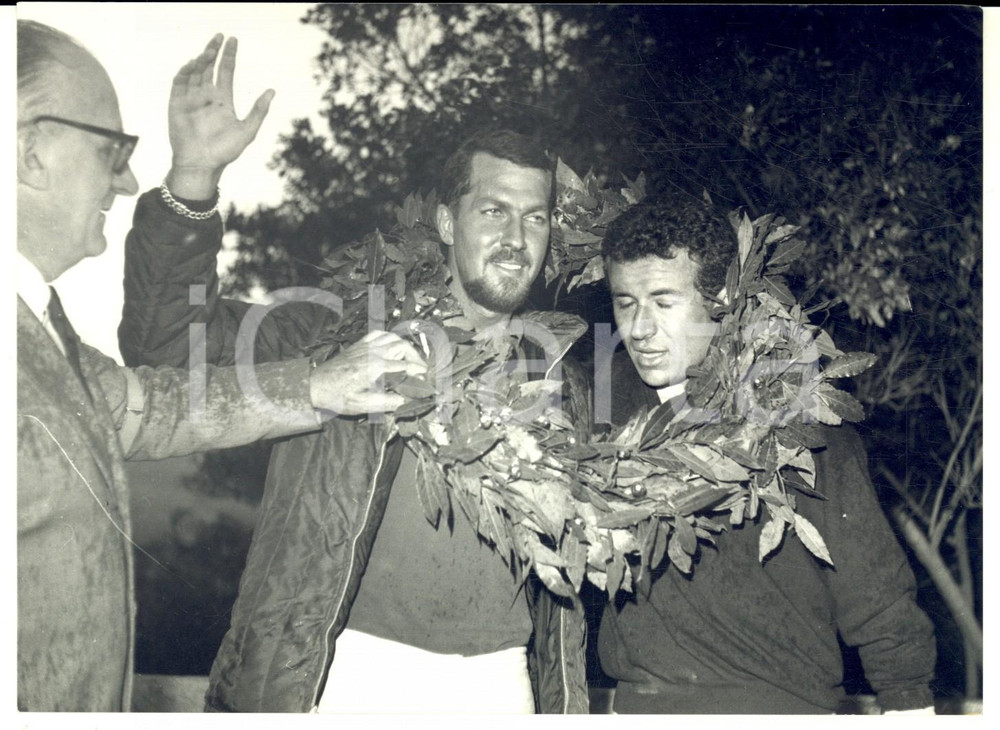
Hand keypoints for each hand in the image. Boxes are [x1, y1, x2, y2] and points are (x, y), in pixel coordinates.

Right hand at [166, 34, 274, 198]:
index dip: (229, 56)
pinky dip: (186, 72)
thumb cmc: (224, 152)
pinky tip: (194, 63)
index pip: (226, 72)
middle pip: (210, 67)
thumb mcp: (247, 131)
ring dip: (202, 59)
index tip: (233, 40)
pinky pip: (180, 83)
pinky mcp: (177, 104)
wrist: (202, 164)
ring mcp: (191, 99)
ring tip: (211, 49)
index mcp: (223, 101)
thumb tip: (272, 91)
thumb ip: (259, 111)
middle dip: (214, 51)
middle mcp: (206, 97)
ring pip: (195, 72)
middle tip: (220, 36)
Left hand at [309, 330, 428, 415]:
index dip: (419, 371)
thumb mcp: (361, 405)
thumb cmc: (337, 397)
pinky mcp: (358, 345)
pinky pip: (378, 334)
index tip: (427, 378)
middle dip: (416, 356)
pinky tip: (392, 345)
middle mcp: (372, 353)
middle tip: (422, 368)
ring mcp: (365, 347)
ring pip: (392, 337)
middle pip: (402, 346)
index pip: (404, 365)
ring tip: (410, 357)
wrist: (315, 386)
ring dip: (404, 345)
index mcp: (374, 368)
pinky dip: (389, 337)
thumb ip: (385, 402)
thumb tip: (405, 400)